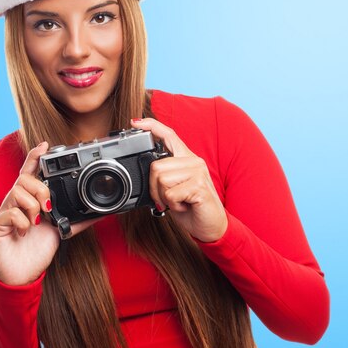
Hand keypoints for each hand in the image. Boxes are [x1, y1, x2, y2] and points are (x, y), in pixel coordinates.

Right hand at [0, 142, 104, 285]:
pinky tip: (25, 231)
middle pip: (24, 179)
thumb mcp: (61, 230)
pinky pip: (9, 213)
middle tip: (48, 207)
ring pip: (16, 191)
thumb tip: (100, 213)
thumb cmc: (37, 250)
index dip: (34, 157)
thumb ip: (77, 220)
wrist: (24, 274)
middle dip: (40, 189)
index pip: (29, 173)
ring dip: (32, 206)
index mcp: (28, 200)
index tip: (45, 144)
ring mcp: (4, 213)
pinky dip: (22, 221)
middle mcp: (14, 203)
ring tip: (37, 222)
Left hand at [131, 118, 227, 241]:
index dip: (152, 126)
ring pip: (162, 180)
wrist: (212, 225)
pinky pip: (171, 195)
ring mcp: (197, 172)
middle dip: (154, 188)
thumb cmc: (191, 206)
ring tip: (178, 201)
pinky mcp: (199, 186)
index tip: (136, 122)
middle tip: (166, 199)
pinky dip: (173, 205)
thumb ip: (164, 175)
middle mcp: (193, 161)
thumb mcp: (175, 187)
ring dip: (164, 197)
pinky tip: (185, 205)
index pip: (169, 135)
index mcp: (186, 158)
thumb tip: (147, 169)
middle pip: (156, 166)